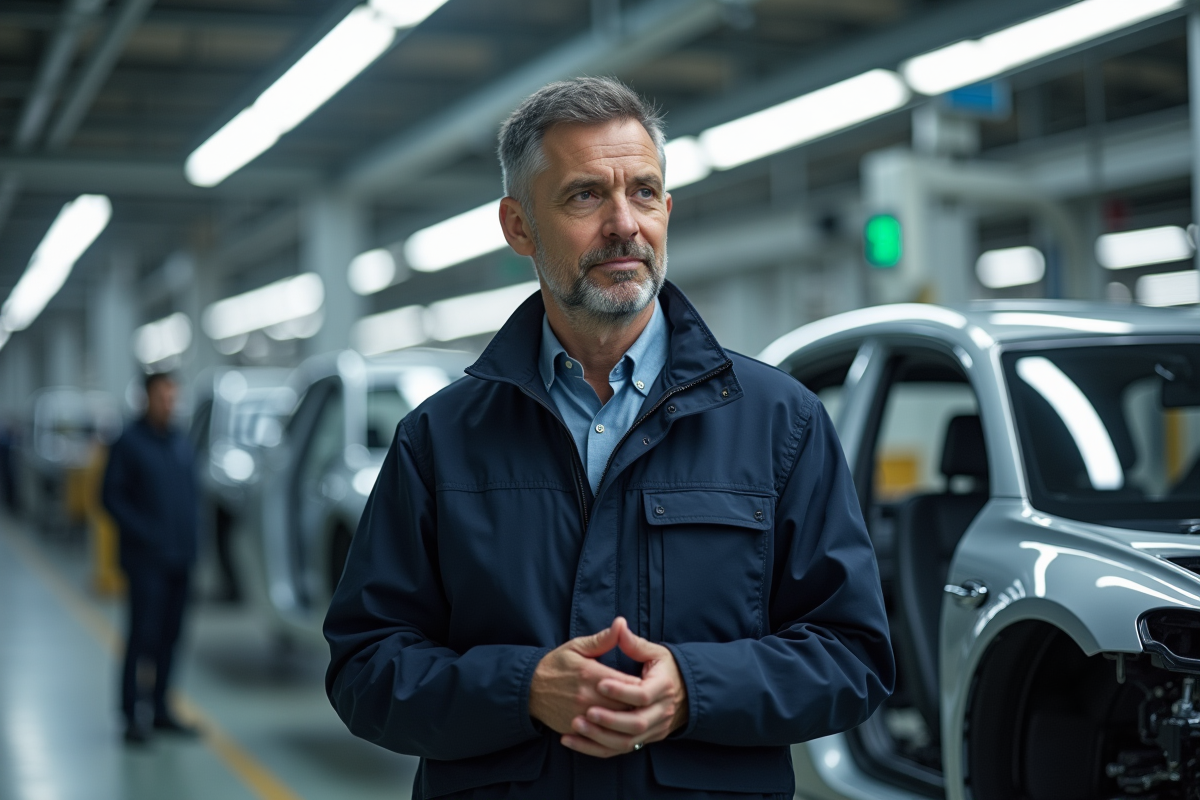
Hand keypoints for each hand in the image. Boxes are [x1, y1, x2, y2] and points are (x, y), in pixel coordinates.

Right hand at [529, 619, 639, 735]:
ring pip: (615, 724)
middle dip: (638, 704)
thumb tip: (621, 623)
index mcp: (591, 674)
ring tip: (634, 713)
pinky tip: (618, 727)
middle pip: (626, 706)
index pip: (629, 684)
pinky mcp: (575, 729)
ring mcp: (580, 716)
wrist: (528, 689)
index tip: (648, 682)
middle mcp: (587, 697)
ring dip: (627, 720)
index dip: (642, 685)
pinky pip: (599, 736)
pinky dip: (610, 732)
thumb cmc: (555, 665)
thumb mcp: (577, 646)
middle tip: (647, 700)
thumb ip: (603, 639)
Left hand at [561, 620, 688, 758]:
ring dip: (600, 736)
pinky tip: (572, 740)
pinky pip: (618, 751)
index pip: (643, 693)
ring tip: (576, 725)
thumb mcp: (654, 652)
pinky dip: (594, 749)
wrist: (684, 693)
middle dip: (610, 719)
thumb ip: (633, 643)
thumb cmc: (663, 669)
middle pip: (637, 723)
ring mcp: (654, 730)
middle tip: (586, 711)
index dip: (621, 690)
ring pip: (628, 742)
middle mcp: (662, 712)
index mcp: (663, 687)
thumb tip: (619, 625)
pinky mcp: (644, 742)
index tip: (600, 683)